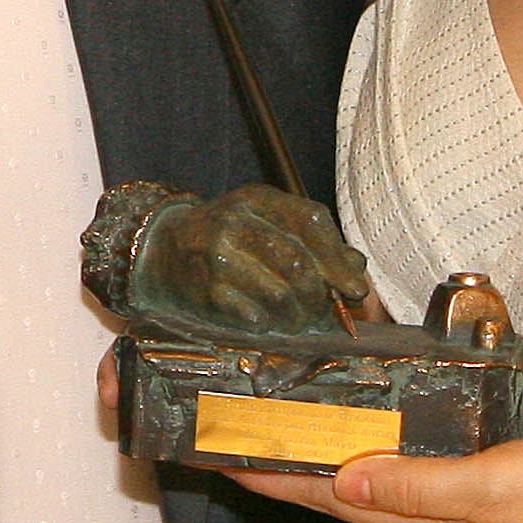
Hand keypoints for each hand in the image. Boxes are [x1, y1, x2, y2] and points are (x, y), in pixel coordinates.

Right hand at [138, 185, 374, 333]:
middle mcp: (237, 220)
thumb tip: (355, 268)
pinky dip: (267, 322)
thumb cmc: (231, 237)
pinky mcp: (205, 288)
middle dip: (318, 295)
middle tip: (325, 313)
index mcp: (259, 199)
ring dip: (296, 315)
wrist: (166, 247)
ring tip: (298, 321)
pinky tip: (265, 320)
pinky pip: (251, 314)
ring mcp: (218, 254)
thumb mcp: (269, 225)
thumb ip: (314, 242)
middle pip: (297, 262)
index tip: (354, 290)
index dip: (336, 258)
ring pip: (278, 293)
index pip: (310, 220)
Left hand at [227, 437, 522, 522]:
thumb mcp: (495, 484)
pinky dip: (377, 478)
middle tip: (236, 441)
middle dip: (284, 474)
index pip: (327, 498)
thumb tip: (341, 478)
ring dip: (325, 475)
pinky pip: (410, 500)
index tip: (218, 455)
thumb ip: (418, 485)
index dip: (271, 476)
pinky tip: (377, 460)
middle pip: (339, 501)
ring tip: (287, 444)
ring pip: (372, 502)